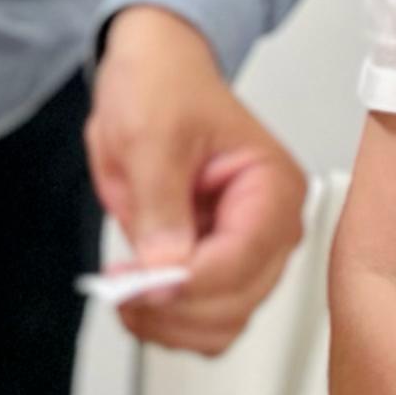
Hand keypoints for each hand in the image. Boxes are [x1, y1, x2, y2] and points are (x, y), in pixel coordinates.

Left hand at [84, 4, 308, 353]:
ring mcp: (245, 251)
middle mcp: (270, 227)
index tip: (139, 282)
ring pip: (221, 324)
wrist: (154, 70)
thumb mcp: (150, 133)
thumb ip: (160, 203)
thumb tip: (166, 268)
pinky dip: (169, 321)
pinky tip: (138, 297)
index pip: (242, 260)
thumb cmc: (164, 85)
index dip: (187, 282)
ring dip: (170, 323)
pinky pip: (203, 318)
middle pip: (236, 303)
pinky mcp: (218, 266)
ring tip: (125, 292)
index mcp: (273, 187)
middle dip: (175, 306)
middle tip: (122, 285)